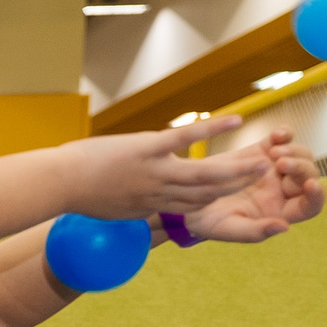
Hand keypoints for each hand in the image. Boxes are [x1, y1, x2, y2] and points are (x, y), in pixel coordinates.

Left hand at [57, 119, 273, 218]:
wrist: (58, 183)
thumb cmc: (76, 193)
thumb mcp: (109, 207)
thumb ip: (130, 203)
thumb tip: (138, 201)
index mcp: (150, 207)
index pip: (192, 206)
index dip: (217, 201)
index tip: (238, 194)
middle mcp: (159, 193)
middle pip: (209, 193)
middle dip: (239, 185)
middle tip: (268, 175)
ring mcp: (156, 172)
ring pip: (207, 173)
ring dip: (239, 166)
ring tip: (265, 157)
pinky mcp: (148, 150)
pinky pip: (187, 139)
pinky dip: (213, 129)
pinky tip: (237, 119)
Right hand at [180, 129, 326, 243]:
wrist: (187, 196)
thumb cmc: (206, 220)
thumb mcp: (226, 229)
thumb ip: (254, 232)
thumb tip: (284, 226)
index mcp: (279, 211)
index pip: (311, 206)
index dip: (317, 196)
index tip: (311, 185)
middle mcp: (282, 189)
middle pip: (308, 175)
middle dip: (300, 167)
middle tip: (280, 163)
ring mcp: (274, 168)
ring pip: (301, 155)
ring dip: (293, 150)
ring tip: (273, 152)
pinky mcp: (262, 150)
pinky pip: (283, 138)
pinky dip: (284, 133)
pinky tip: (276, 135)